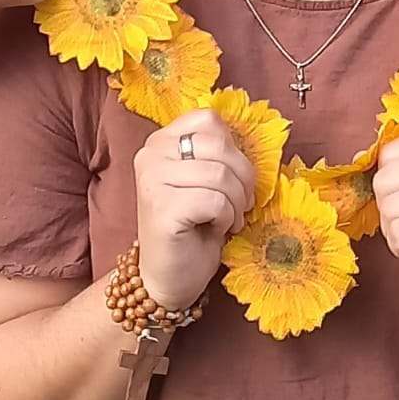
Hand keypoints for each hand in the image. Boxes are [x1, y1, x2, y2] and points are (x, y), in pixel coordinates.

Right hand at [134, 110, 254, 311]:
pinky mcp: (161, 208)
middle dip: (243, 177)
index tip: (235, 176)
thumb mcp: (204, 180)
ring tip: (230, 219)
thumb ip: (215, 154)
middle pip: (220, 145)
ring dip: (237, 202)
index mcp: (160, 141)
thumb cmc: (192, 228)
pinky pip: (215, 200)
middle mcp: (150, 154)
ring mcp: (152, 180)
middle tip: (242, 203)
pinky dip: (226, 217)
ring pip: (220, 174)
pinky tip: (217, 229)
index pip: (209, 120)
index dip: (233, 148)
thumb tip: (248, 143)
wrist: (167, 279)